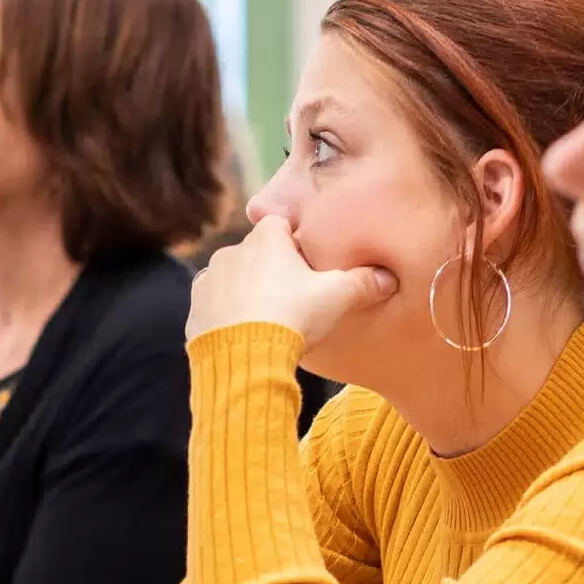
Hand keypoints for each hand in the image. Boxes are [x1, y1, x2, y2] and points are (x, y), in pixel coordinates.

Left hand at [187, 215, 396, 345]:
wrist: (244, 357)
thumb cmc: (292, 316)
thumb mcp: (337, 297)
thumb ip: (363, 283)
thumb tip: (388, 279)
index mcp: (265, 238)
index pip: (281, 226)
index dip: (296, 245)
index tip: (308, 267)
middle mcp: (231, 251)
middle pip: (257, 254)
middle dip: (271, 271)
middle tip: (292, 299)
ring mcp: (208, 281)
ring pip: (233, 281)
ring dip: (246, 294)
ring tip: (267, 321)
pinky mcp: (195, 311)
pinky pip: (214, 308)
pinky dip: (227, 318)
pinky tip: (245, 336)